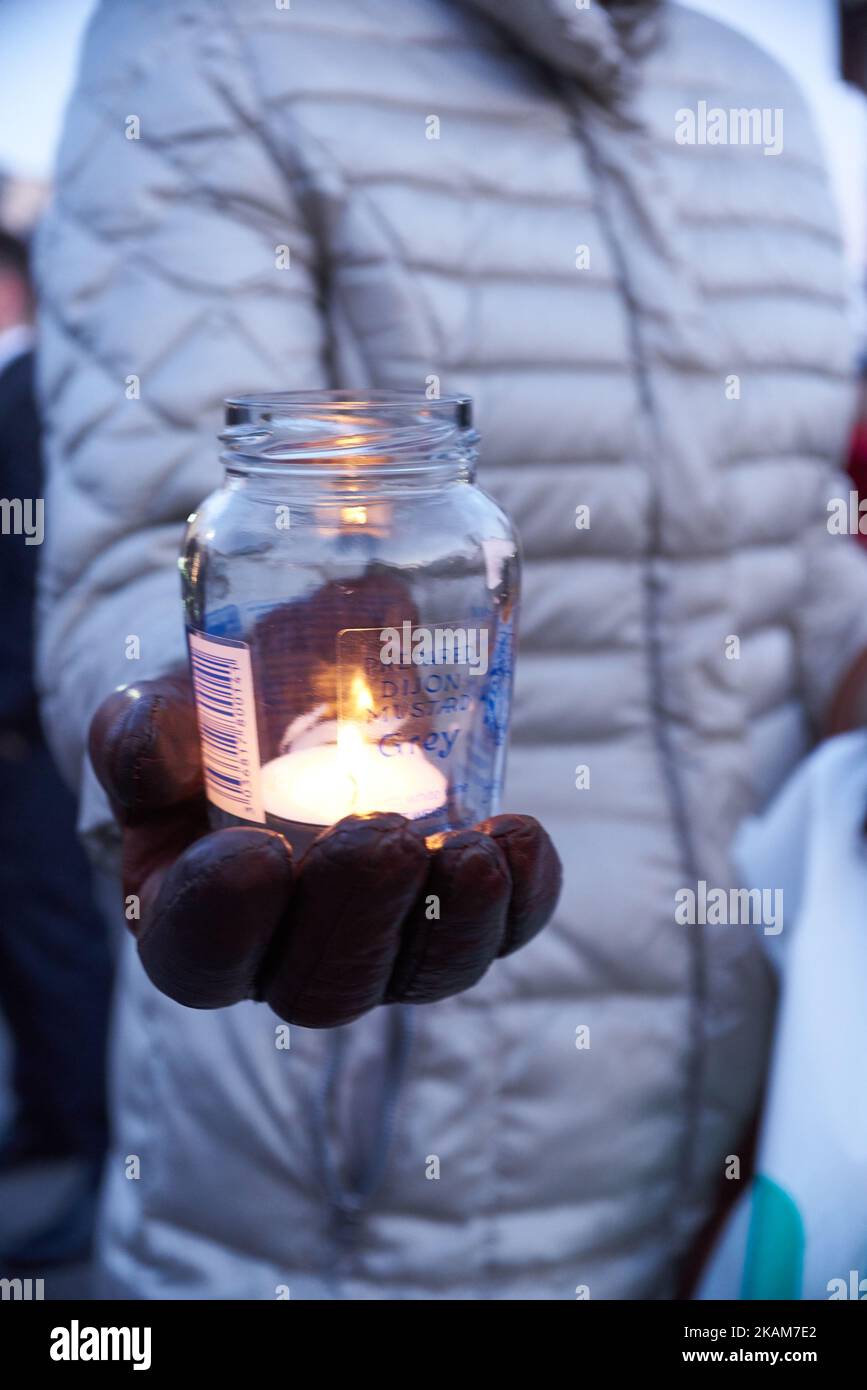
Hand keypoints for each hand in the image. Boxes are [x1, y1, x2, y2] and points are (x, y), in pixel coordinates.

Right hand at [88, 671, 561, 1026]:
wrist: (306, 689)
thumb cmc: (219, 715)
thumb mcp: (162, 712)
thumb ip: (144, 732)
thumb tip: (156, 748)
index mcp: (192, 920)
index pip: (200, 958)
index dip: (225, 922)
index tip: (256, 852)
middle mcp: (290, 953)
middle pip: (323, 986)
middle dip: (357, 919)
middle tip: (380, 835)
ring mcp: (385, 943)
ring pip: (424, 976)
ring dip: (455, 922)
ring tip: (472, 850)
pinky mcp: (459, 913)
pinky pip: (501, 933)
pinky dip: (523, 897)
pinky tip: (519, 837)